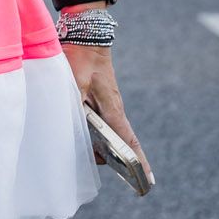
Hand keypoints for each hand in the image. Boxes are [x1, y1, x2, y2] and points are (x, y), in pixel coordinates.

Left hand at [60, 43, 151, 173]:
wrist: (85, 36)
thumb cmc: (80, 60)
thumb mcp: (73, 84)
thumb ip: (73, 106)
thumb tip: (70, 130)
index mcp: (112, 109)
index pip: (128, 141)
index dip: (137, 162)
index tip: (148, 181)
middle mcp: (113, 110)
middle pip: (119, 143)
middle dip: (121, 162)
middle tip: (125, 180)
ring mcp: (107, 106)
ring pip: (108, 134)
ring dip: (104, 149)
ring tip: (94, 163)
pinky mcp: (98, 101)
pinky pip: (99, 124)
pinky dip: (95, 136)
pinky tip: (82, 143)